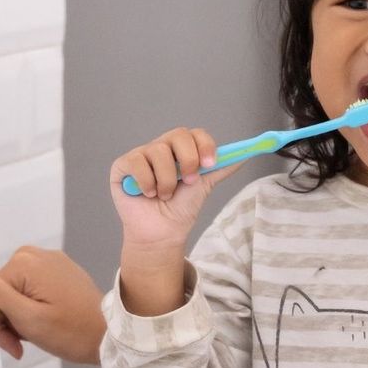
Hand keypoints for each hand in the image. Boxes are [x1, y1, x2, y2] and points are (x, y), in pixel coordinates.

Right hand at [0, 246, 105, 363]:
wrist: (110, 335)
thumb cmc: (73, 331)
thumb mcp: (26, 317)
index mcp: (24, 262)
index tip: (10, 342)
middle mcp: (34, 253)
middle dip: (6, 320)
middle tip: (20, 343)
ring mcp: (47, 260)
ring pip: (13, 292)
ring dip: (17, 317)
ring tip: (33, 335)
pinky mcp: (56, 270)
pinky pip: (29, 289)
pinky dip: (30, 308)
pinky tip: (41, 324)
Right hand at [108, 127, 241, 253]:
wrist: (162, 233)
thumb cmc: (180, 209)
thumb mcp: (204, 186)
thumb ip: (221, 169)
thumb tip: (244, 155)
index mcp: (182, 150)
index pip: (195, 133)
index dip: (205, 145)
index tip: (210, 164)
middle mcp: (161, 148)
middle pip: (178, 135)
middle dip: (188, 160)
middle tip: (189, 182)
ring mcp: (141, 155)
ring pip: (158, 152)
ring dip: (167, 180)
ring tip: (164, 195)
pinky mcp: (123, 166)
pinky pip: (137, 162)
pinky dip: (147, 182)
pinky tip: (148, 194)